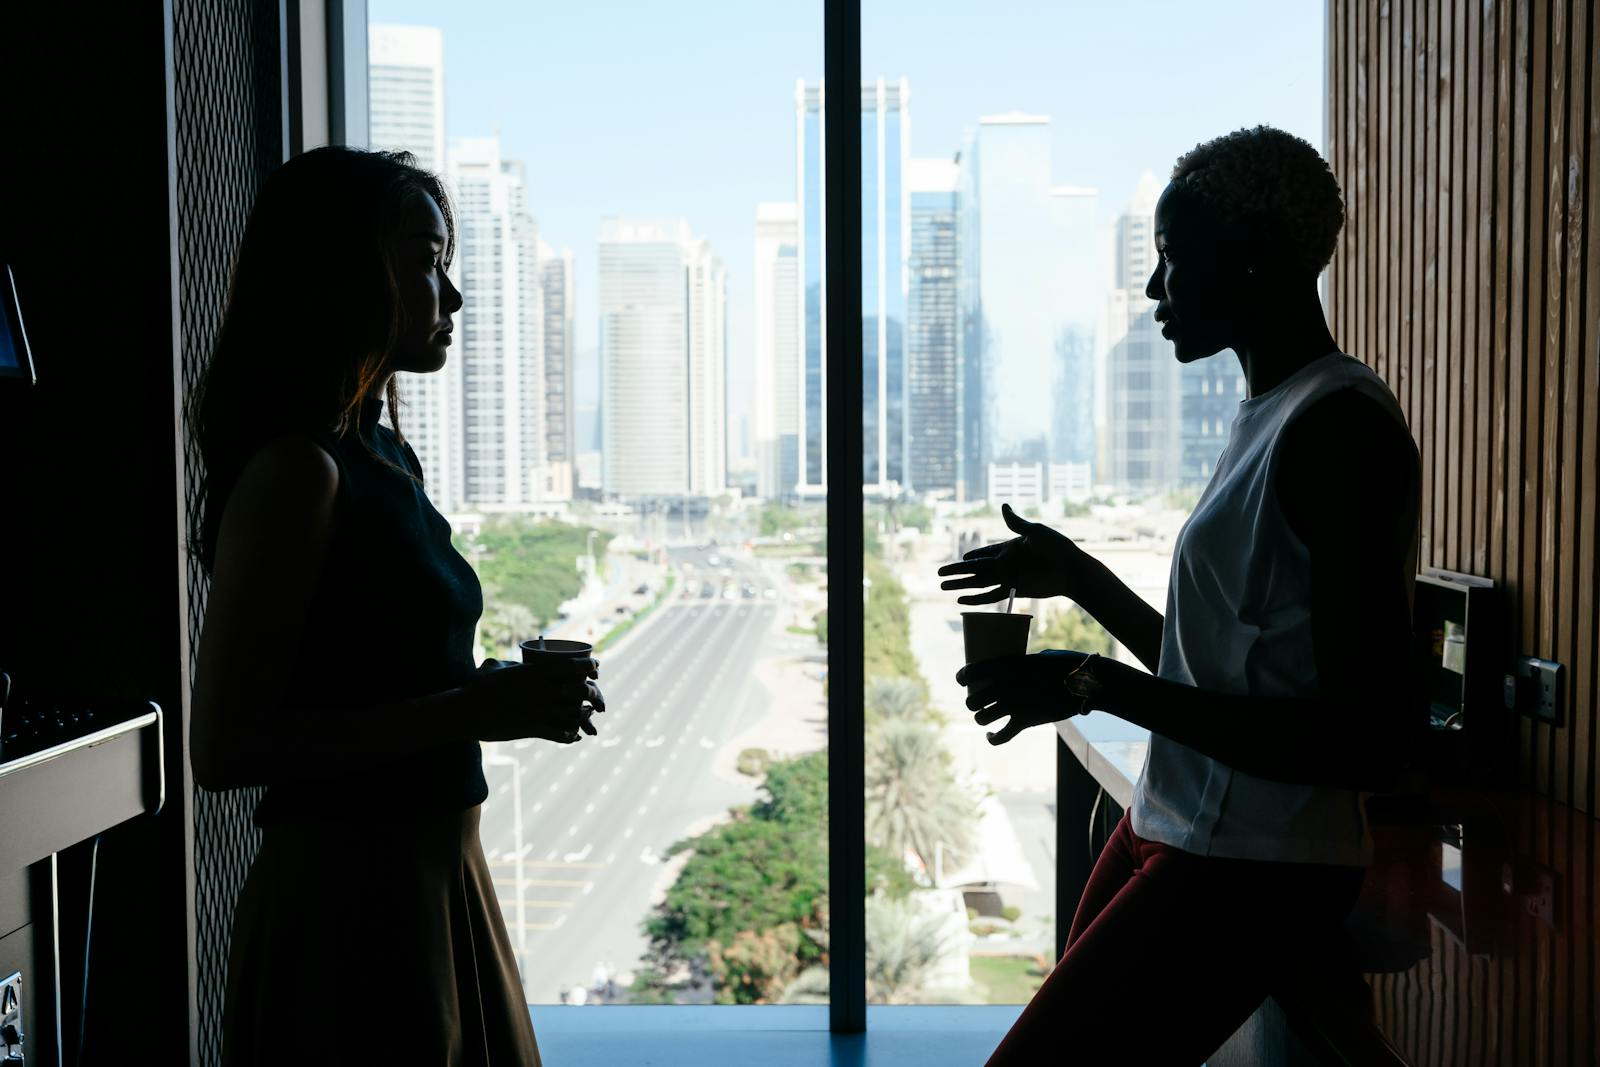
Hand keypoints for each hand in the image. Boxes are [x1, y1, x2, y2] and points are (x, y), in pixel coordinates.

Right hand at [465, 657, 604, 743]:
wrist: (466, 710)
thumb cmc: (477, 687)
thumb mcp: (495, 667)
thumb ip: (509, 665)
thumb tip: (512, 663)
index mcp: (537, 671)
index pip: (575, 666)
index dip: (591, 667)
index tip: (595, 671)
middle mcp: (543, 689)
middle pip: (581, 690)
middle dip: (592, 694)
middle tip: (592, 697)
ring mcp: (539, 710)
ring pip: (575, 713)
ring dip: (583, 715)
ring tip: (585, 715)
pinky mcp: (532, 729)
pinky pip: (560, 734)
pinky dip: (570, 735)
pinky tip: (573, 736)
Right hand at [938, 503, 1089, 605]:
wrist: (1072, 570)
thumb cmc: (1058, 547)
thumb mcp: (1035, 532)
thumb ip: (1016, 523)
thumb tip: (1002, 506)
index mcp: (1009, 548)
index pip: (985, 552)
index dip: (973, 555)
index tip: (961, 558)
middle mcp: (1006, 564)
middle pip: (975, 568)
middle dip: (957, 571)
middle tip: (939, 573)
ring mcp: (1009, 578)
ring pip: (978, 583)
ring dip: (961, 585)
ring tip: (942, 587)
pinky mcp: (1014, 590)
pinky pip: (991, 596)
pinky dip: (976, 599)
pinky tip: (962, 601)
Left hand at [957, 650, 1094, 744]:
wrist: (1088, 682)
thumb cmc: (1068, 664)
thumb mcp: (1040, 657)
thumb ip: (1024, 663)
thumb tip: (1016, 669)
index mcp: (1007, 664)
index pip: (971, 671)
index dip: (962, 677)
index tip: (962, 681)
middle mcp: (1005, 684)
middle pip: (973, 700)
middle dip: (973, 702)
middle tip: (980, 702)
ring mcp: (1015, 704)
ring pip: (982, 718)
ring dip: (982, 718)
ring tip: (986, 715)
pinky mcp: (1026, 721)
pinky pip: (1001, 736)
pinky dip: (992, 738)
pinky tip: (991, 735)